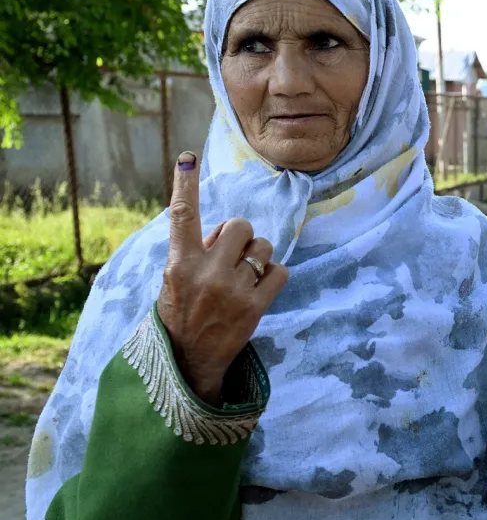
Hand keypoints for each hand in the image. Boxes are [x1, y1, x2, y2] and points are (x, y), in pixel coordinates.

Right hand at [156, 152, 288, 404]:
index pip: (182, 216)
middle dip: (241, 237)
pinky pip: (280, 271)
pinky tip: (259, 290)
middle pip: (240, 226)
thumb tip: (227, 230)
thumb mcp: (174, 280)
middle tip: (231, 258)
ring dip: (258, 257)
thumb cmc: (181, 314)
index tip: (187, 157)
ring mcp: (232, 290)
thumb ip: (195, 251)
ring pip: (263, 247)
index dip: (186, 184)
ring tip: (243, 277)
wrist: (188, 362)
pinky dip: (274, 277)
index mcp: (179, 263)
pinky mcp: (255, 307)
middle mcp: (205, 272)